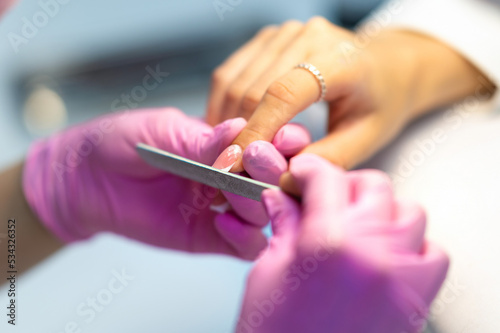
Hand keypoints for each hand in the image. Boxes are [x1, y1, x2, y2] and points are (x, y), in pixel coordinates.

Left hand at [22, 108, 308, 259]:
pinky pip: (243, 245)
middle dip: (274, 170)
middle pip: (276, 180)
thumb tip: (241, 130)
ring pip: (265, 214)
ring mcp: (222, 208)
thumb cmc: (123, 142)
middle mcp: (232, 177)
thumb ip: (203, 138)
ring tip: (230, 191)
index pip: (273, 142)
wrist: (85, 178)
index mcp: (228, 145)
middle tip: (255, 161)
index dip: (286, 140)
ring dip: (258, 204)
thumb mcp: (164, 130)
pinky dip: (243, 237)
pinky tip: (221, 221)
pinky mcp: (208, 238)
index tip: (284, 136)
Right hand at [207, 17, 489, 172]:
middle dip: (235, 135)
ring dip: (223, 122)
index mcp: (341, 60)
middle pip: (251, 89)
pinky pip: (230, 73)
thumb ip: (325, 159)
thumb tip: (279, 180)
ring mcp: (284, 34)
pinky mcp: (267, 40)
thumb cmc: (380, 102)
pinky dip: (221, 105)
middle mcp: (309, 37)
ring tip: (227, 155)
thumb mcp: (365, 138)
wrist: (386, 66)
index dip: (255, 131)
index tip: (233, 166)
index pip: (284, 93)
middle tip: (228, 172)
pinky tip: (227, 131)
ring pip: (233, 82)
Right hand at [237, 152, 448, 332]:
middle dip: (346, 186)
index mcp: (327, 241)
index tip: (303, 175)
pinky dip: (413, 246)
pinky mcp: (416, 301)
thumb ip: (284, 225)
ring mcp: (400, 276)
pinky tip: (385, 256)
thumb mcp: (268, 271)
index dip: (310, 170)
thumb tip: (281, 198)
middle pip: (374, 186)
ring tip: (357, 227)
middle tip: (325, 200)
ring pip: (410, 213)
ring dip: (383, 211)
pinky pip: (433, 253)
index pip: (327, 177)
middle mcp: (371, 251)